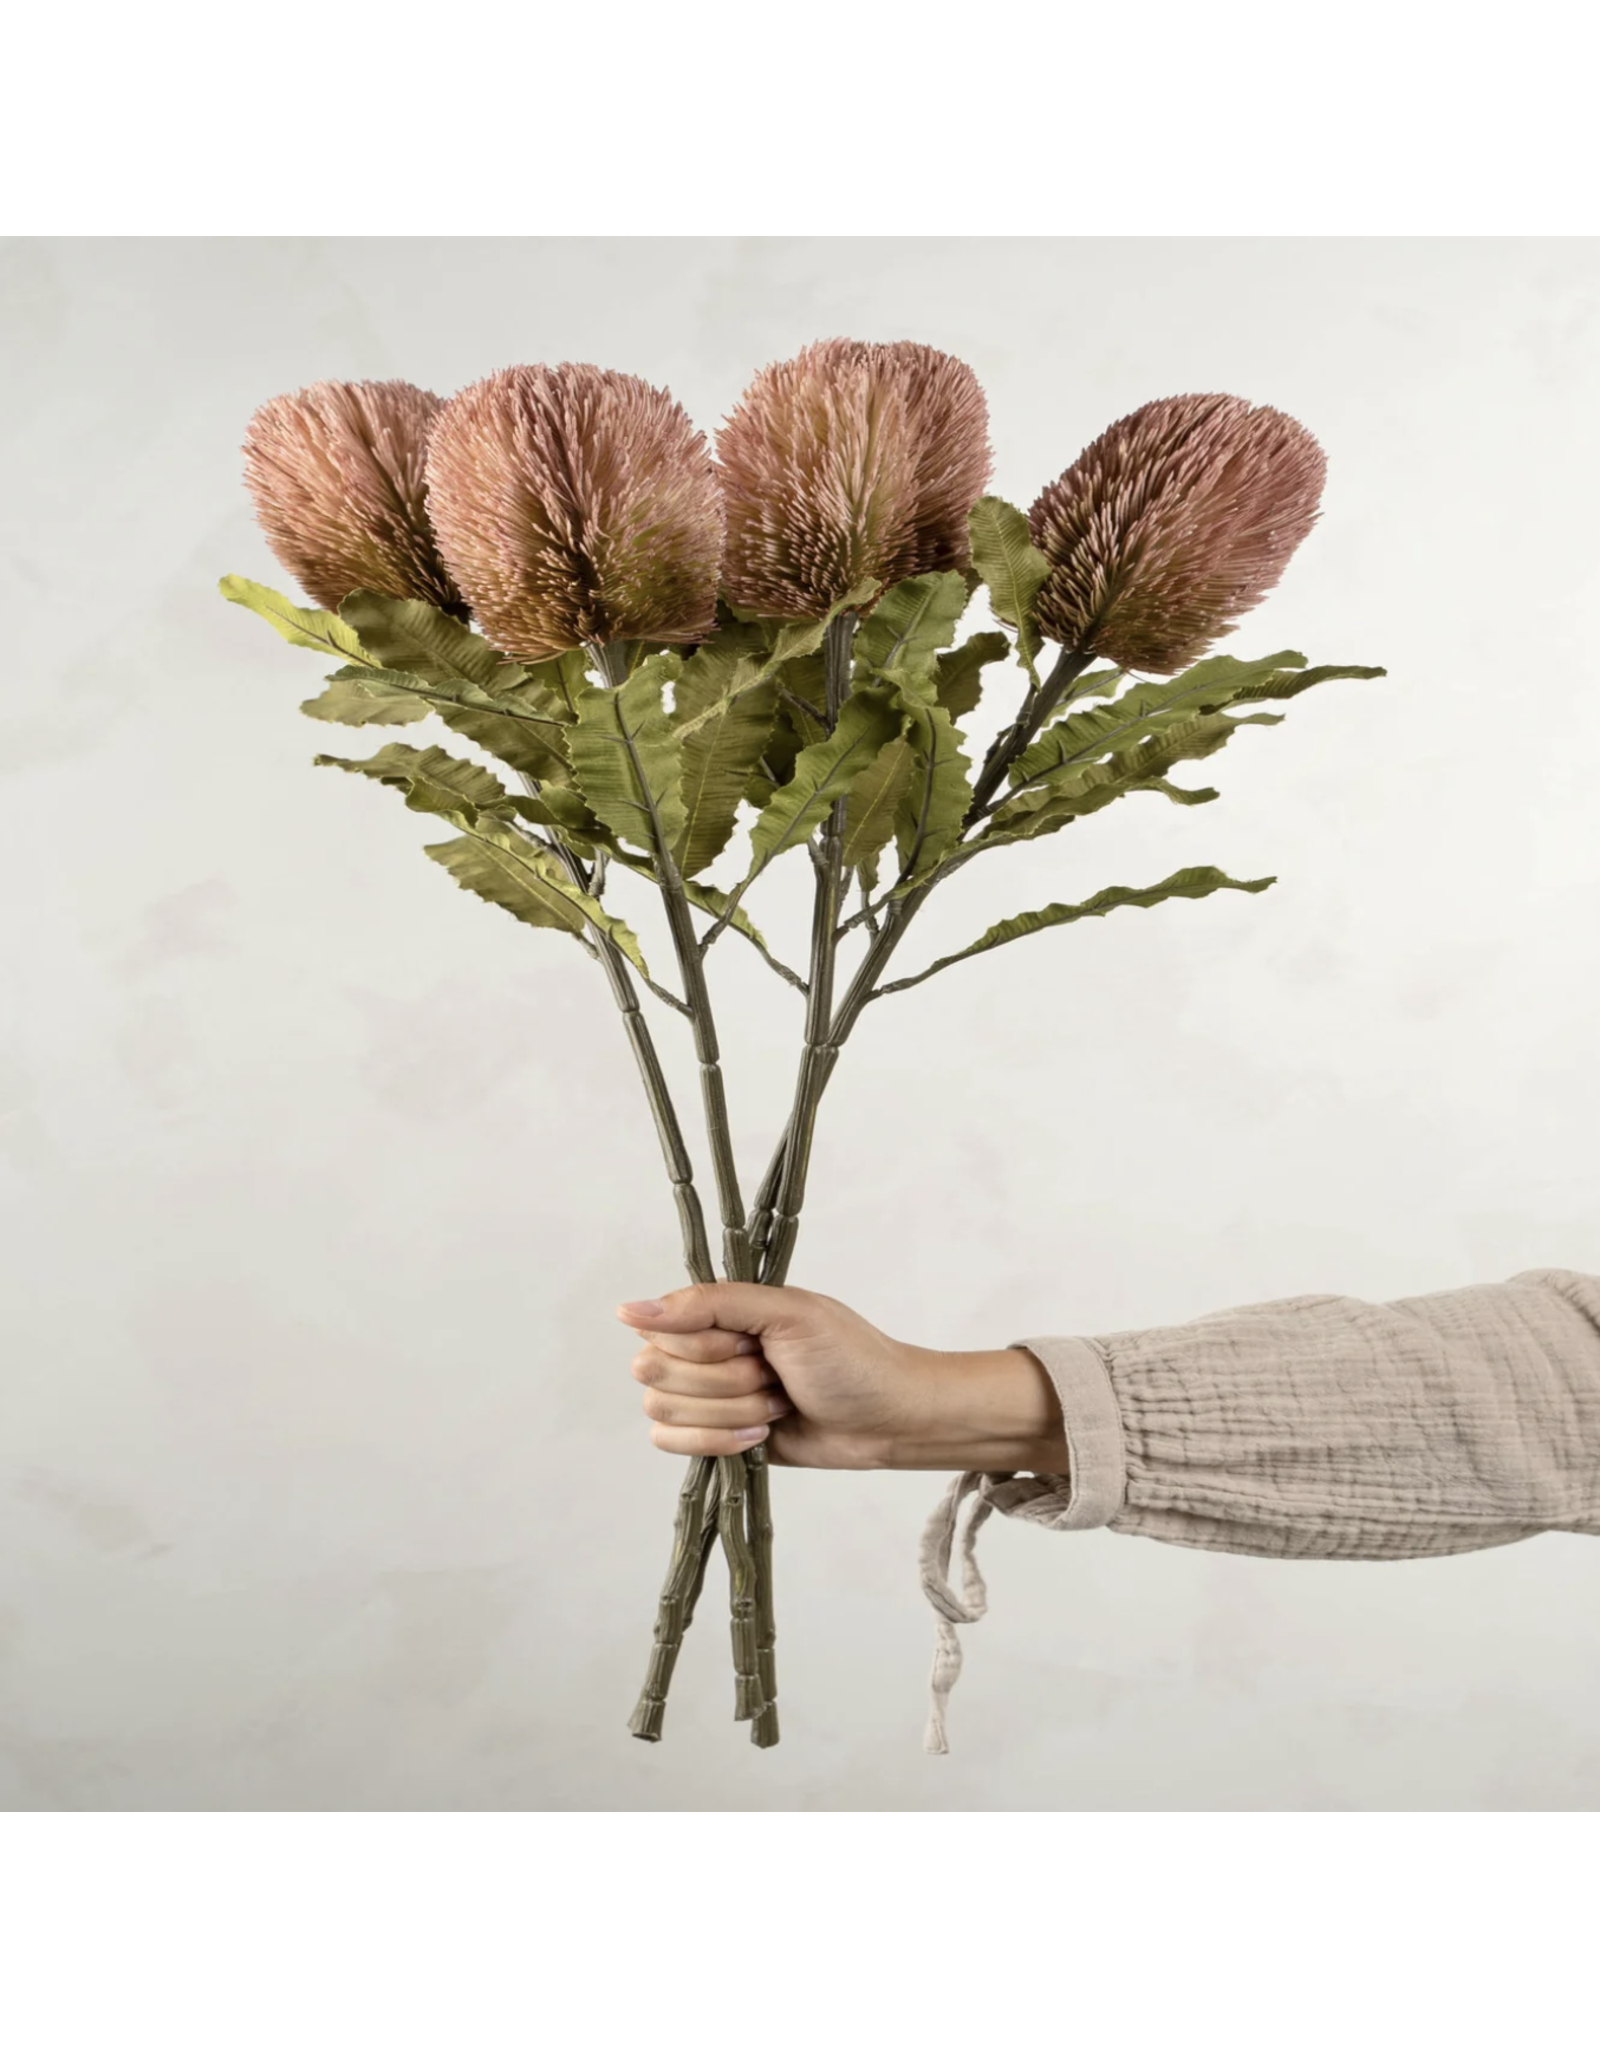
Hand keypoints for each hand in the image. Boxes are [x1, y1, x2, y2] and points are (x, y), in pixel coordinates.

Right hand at [616, 1283, 1069, 1474]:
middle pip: (657, 1374)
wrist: (889, 1419)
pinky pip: (669, 1444)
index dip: (704, 1347)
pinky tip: (759, 1435)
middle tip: (773, 1375)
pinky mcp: (712, 1437)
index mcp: (718, 1310)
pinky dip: (715, 1443)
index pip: (660, 1329)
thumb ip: (708, 1305)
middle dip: (724, 1383)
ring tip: (775, 1404)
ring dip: (728, 1413)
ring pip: (664, 1411)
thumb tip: (629, 1310)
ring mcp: (706, 1395)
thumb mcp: (786, 1313)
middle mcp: (704, 1349)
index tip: (751, 1346)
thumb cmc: (851, 1358)